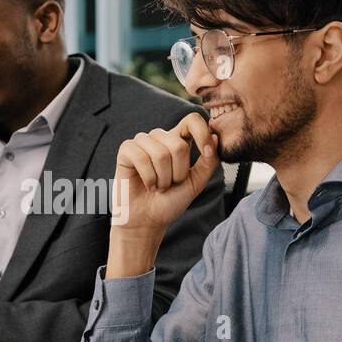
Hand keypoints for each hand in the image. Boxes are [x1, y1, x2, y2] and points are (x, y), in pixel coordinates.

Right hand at [107, 113, 217, 277]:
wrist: (147, 221)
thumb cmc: (170, 202)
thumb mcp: (195, 183)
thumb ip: (208, 162)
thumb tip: (215, 137)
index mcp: (178, 140)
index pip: (192, 120)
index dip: (202, 133)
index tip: (207, 152)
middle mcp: (160, 137)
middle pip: (178, 145)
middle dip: (178, 173)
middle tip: (170, 184)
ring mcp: (142, 142)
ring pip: (160, 153)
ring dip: (162, 178)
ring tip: (158, 186)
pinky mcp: (126, 150)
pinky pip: (141, 157)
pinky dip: (148, 178)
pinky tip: (146, 185)